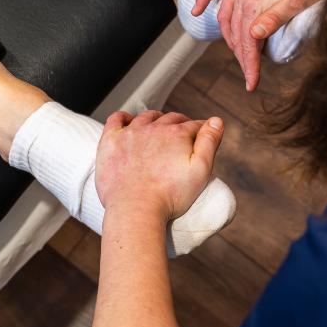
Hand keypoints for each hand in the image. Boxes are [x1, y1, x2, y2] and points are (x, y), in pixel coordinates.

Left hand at [96, 110, 224, 223]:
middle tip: (183, 137)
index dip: (201, 130)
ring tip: (160, 130)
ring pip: (147, 117)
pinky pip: (117, 119)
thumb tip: (216, 120)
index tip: (202, 136)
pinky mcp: (111, 141)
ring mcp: (130, 133)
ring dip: (156, 120)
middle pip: (171, 119)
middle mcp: (153, 127)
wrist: (135, 209)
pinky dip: (125, 117)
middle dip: (181, 125)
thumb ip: (209, 143)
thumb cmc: (170, 195)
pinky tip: (129, 122)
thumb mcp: (200, 171)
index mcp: (177, 134)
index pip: (194, 125)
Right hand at [192, 0, 326, 90]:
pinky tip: (196, 10)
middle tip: (250, 72)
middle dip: (242, 55)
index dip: (249, 64)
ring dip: (229, 36)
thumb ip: (275, 18)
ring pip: (225, 15)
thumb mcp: (300, 2)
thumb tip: (253, 35)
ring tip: (239, 52)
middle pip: (236, 32)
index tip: (251, 83)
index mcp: (255, 2)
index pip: (246, 41)